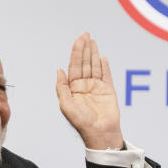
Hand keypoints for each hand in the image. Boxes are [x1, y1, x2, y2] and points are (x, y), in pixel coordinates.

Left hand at [55, 32, 123, 149]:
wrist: (100, 133)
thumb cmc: (81, 122)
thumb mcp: (65, 105)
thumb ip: (61, 87)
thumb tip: (59, 70)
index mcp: (73, 88)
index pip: (74, 66)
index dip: (76, 52)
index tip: (79, 40)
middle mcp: (85, 85)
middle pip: (85, 63)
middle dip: (85, 48)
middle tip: (86, 35)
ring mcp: (97, 87)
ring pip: (95, 66)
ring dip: (94, 53)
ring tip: (93, 41)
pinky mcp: (108, 91)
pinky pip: (106, 75)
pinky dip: (105, 66)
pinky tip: (102, 57)